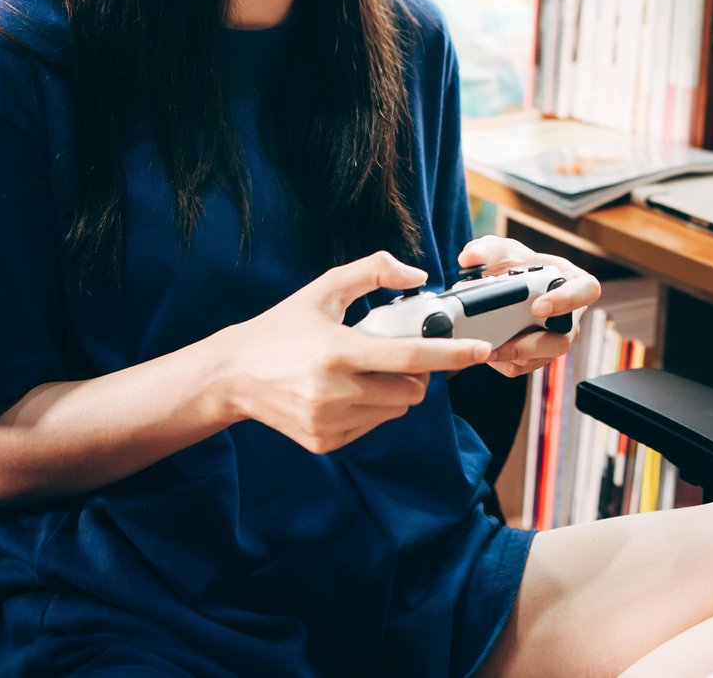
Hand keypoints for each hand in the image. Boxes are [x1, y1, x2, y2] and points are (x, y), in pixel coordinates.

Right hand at [218, 251, 490, 453]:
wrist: (231, 375)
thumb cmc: (282, 328)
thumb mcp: (324, 289)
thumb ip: (372, 270)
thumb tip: (417, 275)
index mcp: (338, 352)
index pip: (411, 358)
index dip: (451, 354)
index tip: (480, 349)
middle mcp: (335, 392)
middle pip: (412, 391)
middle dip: (417, 374)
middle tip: (398, 356)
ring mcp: (329, 422)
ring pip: (395, 411)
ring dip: (395, 392)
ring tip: (363, 372)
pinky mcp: (323, 442)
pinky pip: (372, 426)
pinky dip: (371, 409)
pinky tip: (344, 392)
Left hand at [456, 235, 602, 378]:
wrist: (500, 285)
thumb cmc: (511, 263)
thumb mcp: (498, 249)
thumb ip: (484, 249)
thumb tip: (469, 258)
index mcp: (570, 280)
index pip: (587, 290)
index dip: (568, 301)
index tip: (537, 307)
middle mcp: (569, 314)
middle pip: (565, 338)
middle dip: (534, 343)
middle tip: (505, 341)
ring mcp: (554, 337)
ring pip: (543, 357)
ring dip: (514, 355)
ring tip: (487, 348)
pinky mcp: (535, 355)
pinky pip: (523, 366)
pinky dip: (503, 361)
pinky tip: (486, 350)